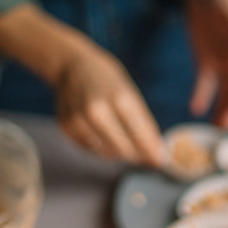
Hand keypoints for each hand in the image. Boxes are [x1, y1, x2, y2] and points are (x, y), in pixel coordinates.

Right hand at [57, 44, 164, 165]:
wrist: (71, 66)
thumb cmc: (107, 79)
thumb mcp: (130, 94)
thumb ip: (143, 124)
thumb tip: (158, 154)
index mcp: (119, 98)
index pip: (140, 136)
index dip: (152, 152)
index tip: (160, 161)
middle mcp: (98, 111)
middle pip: (124, 149)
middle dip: (136, 155)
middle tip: (143, 153)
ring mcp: (80, 120)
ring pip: (106, 153)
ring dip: (118, 152)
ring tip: (122, 139)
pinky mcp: (67, 128)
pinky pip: (90, 149)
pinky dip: (100, 148)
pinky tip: (103, 135)